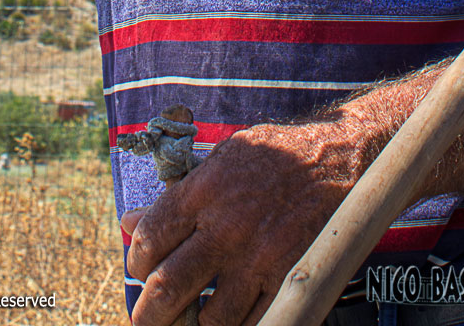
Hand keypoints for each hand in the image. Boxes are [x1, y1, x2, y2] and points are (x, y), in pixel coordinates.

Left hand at [121, 116, 365, 325]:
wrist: (334, 155)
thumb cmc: (274, 154)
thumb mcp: (220, 159)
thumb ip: (176, 194)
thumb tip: (129, 221)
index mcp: (203, 191)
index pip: (150, 239)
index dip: (137, 263)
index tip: (141, 270)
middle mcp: (225, 226)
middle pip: (168, 288)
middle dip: (148, 315)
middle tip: (145, 321)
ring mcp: (258, 257)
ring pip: (209, 319)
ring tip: (190, 323)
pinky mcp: (288, 278)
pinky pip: (253, 323)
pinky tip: (229, 320)